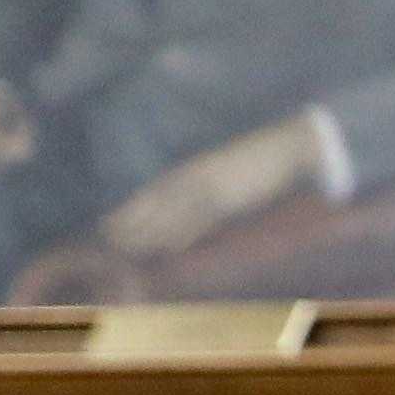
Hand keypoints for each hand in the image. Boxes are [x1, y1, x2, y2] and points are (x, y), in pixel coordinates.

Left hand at [94, 117, 324, 261]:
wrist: (286, 146)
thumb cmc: (260, 158)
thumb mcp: (226, 168)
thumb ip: (208, 183)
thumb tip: (193, 204)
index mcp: (193, 169)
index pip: (155, 191)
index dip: (131, 209)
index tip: (110, 225)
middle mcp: (195, 176)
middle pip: (156, 202)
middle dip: (131, 222)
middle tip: (108, 240)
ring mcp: (210, 187)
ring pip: (173, 212)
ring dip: (150, 231)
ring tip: (130, 248)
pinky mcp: (229, 197)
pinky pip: (201, 219)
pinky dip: (183, 234)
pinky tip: (169, 247)